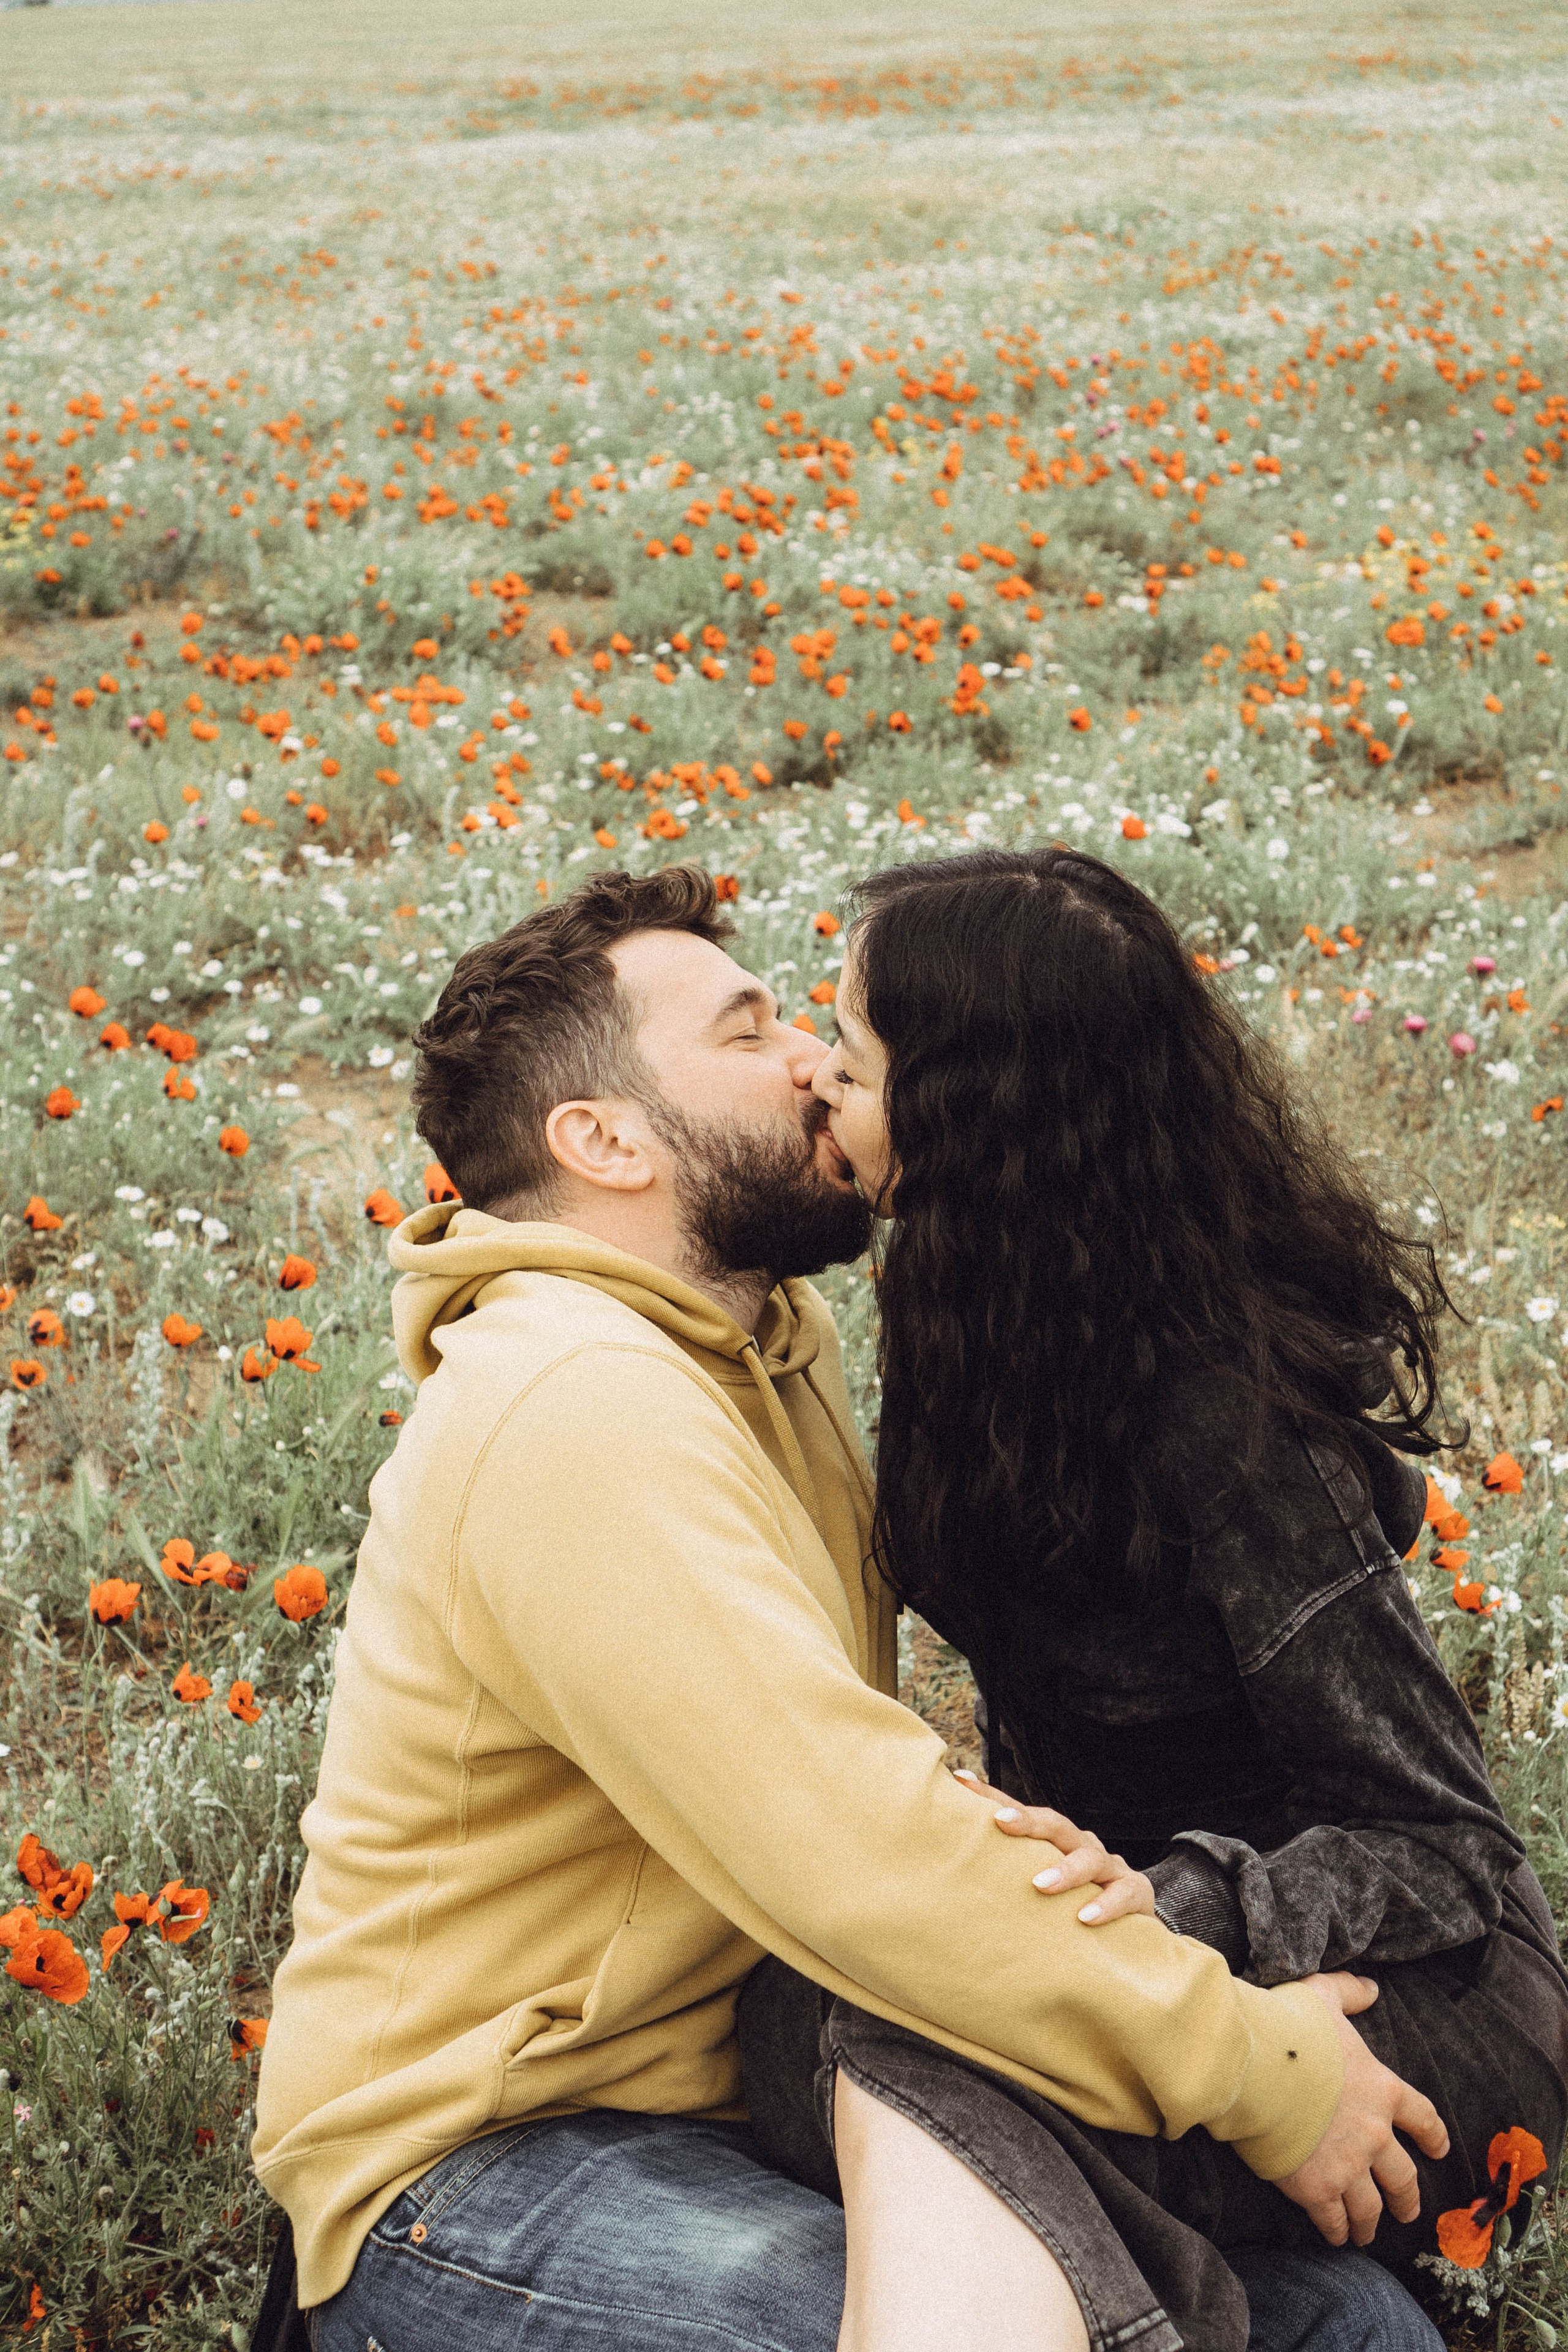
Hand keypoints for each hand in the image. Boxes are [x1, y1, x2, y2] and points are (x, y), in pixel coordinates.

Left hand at [951, 1769, 1156, 1925]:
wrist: (1129, 1929)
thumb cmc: (1067, 1907)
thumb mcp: (1037, 1889)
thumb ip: (1003, 1878)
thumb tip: (945, 1872)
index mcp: (1054, 1842)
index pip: (1021, 1814)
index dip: (991, 1797)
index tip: (960, 1781)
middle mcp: (1080, 1846)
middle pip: (1055, 1825)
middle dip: (1027, 1821)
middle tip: (999, 1823)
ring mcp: (1110, 1868)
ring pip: (1090, 1858)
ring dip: (1066, 1870)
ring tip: (1040, 1885)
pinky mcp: (1135, 1893)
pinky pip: (1124, 1894)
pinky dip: (1106, 1905)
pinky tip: (1085, 1917)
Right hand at [1271, 1972, 1449, 2247]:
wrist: (1254, 2066)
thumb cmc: (1287, 2028)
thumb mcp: (1321, 1996)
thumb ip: (1349, 1992)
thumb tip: (1371, 1987)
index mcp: (1381, 2089)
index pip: (1421, 2117)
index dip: (1433, 2135)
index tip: (1439, 2150)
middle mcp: (1374, 2134)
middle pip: (1403, 2176)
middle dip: (1407, 2198)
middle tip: (1407, 2211)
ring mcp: (1347, 2165)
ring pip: (1371, 2207)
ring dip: (1370, 2223)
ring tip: (1366, 2233)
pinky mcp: (1316, 2188)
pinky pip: (1333, 2219)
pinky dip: (1336, 2230)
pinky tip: (1334, 2235)